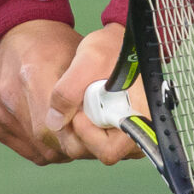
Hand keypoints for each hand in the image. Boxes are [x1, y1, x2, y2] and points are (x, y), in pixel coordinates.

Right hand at [0, 20, 88, 163]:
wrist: (17, 33)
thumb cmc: (55, 44)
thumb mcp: (80, 58)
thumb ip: (86, 95)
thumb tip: (101, 129)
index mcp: (33, 74)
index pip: (54, 127)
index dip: (78, 140)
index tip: (94, 136)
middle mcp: (10, 94)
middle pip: (46, 143)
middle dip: (71, 147)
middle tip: (89, 140)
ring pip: (38, 151)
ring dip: (60, 149)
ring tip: (73, 133)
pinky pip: (26, 149)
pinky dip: (43, 146)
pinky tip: (55, 132)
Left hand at [49, 23, 140, 164]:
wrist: (122, 42)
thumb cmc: (113, 47)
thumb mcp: (89, 59)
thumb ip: (68, 91)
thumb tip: (54, 122)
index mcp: (140, 118)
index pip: (108, 151)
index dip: (87, 135)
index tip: (78, 112)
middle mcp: (140, 132)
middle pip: (100, 152)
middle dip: (81, 133)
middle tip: (76, 106)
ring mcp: (131, 133)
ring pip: (98, 148)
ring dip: (84, 130)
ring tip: (81, 103)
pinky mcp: (121, 129)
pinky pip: (100, 139)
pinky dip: (87, 126)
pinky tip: (83, 106)